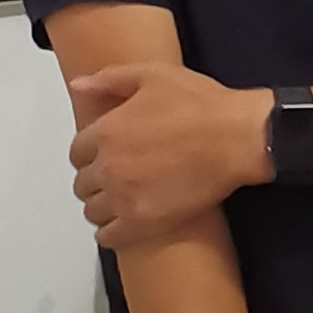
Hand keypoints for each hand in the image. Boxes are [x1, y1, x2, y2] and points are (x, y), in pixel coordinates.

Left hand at [68, 63, 268, 247]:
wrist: (236, 138)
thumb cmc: (200, 104)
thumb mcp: (153, 75)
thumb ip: (109, 80)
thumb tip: (78, 86)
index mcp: (107, 131)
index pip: (77, 152)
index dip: (89, 153)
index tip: (101, 155)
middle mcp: (109, 167)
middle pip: (82, 183)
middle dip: (94, 180)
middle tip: (113, 177)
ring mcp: (124, 198)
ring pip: (93, 211)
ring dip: (101, 206)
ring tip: (118, 201)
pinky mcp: (143, 223)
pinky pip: (109, 236)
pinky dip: (109, 232)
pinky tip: (120, 224)